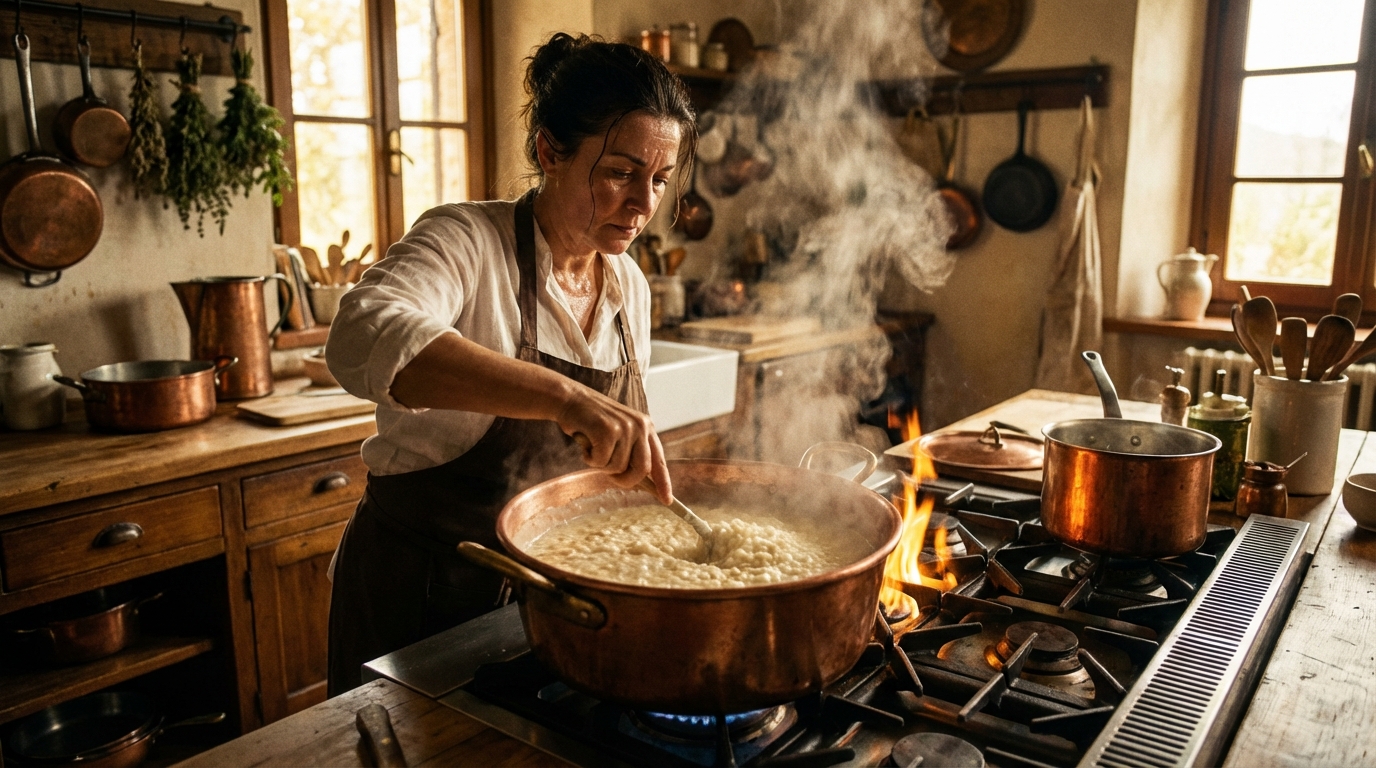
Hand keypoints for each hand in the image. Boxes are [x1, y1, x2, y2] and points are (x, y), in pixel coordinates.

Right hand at [558, 386, 671, 503]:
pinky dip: (589, 458)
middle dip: (625, 480)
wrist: (570, 400)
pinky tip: (585, 442)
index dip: (663, 482)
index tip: (667, 500)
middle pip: (641, 470)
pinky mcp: (608, 430)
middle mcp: (640, 426)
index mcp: (646, 427)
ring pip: (617, 468)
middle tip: (611, 478)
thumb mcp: (619, 434)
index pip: (659, 460)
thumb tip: (642, 483)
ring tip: (593, 446)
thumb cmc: (592, 422)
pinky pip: (600, 461)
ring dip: (600, 464)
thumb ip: (631, 453)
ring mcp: (625, 427)